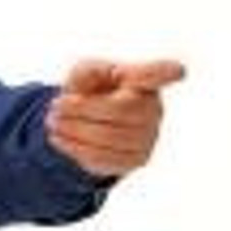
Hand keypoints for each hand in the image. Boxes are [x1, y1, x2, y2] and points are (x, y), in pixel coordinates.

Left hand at [46, 59, 185, 177]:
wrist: (85, 123)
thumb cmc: (90, 90)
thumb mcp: (83, 72)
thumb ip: (89, 70)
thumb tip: (102, 76)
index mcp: (142, 81)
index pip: (158, 75)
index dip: (167, 72)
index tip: (178, 71)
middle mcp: (153, 109)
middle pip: (119, 110)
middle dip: (80, 110)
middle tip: (53, 107)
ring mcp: (149, 136)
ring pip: (109, 137)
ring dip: (73, 130)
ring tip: (52, 123)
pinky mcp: (137, 159)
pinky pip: (105, 158)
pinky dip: (76, 148)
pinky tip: (60, 139)